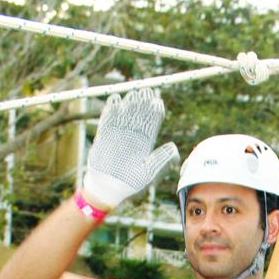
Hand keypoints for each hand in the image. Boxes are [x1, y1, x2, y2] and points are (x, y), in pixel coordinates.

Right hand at [83, 89, 178, 208]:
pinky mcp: (104, 134)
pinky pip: (108, 118)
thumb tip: (174, 147)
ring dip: (129, 102)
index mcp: (144, 141)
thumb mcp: (148, 171)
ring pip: (124, 112)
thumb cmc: (129, 182)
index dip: (155, 110)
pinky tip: (116, 100)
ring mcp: (117, 132)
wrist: (108, 188)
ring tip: (134, 95)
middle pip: (139, 113)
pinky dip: (111, 108)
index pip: (151, 121)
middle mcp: (132, 134)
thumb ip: (159, 158)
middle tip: (147, 91)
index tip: (158, 101)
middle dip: (143, 101)